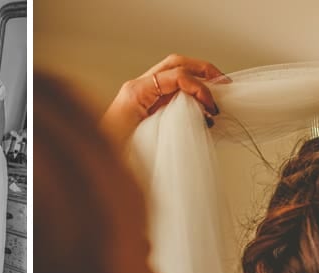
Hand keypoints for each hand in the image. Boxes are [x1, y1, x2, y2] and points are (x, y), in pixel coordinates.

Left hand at [99, 54, 226, 145]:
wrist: (94, 163)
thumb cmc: (112, 154)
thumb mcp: (146, 140)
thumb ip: (173, 126)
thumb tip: (201, 121)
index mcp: (136, 92)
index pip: (176, 76)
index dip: (199, 88)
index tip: (211, 106)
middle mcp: (137, 88)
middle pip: (176, 64)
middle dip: (203, 71)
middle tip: (224, 84)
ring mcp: (140, 94)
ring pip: (174, 74)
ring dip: (197, 81)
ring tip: (215, 96)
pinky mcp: (143, 105)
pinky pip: (169, 90)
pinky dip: (188, 95)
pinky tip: (200, 111)